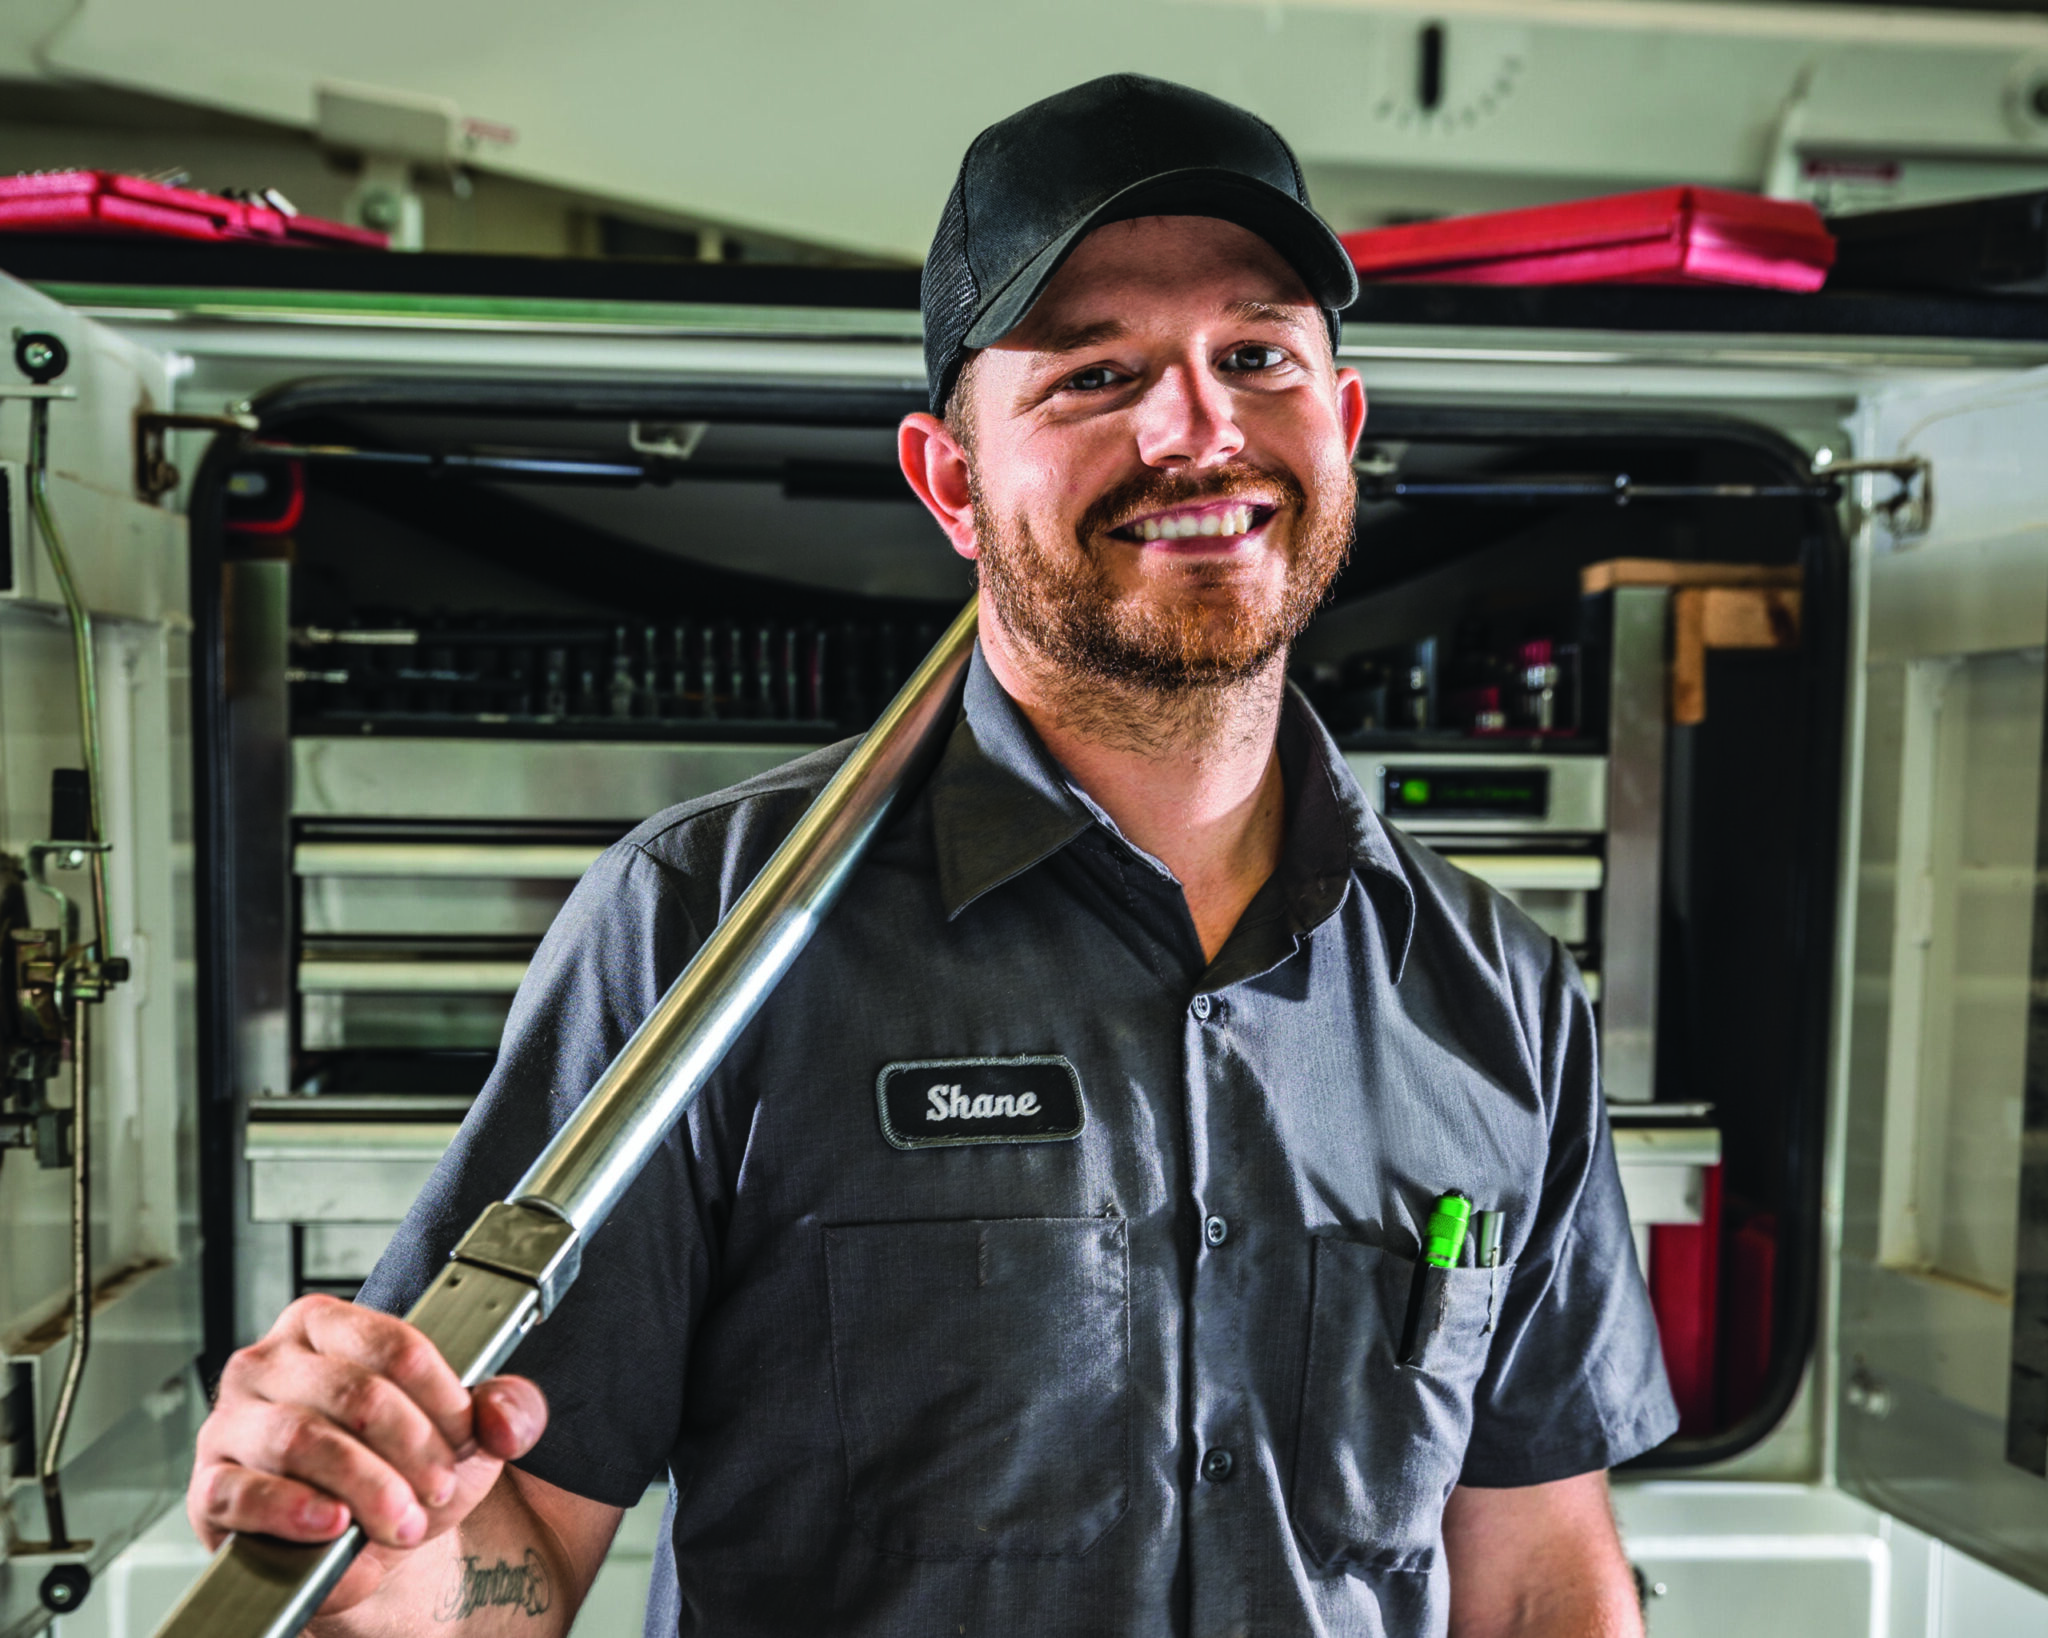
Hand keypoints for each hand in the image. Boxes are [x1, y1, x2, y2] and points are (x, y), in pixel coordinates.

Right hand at [188, 1295, 547, 1613]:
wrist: (365, 1542)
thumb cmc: (405, 1467)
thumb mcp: (468, 1433)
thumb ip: (506, 1408)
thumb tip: (504, 1415)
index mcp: (326, 1325)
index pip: (394, 1344)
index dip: (442, 1397)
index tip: (467, 1436)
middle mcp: (269, 1362)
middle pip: (356, 1393)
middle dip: (412, 1449)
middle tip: (438, 1489)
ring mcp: (231, 1423)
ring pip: (304, 1440)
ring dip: (368, 1487)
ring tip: (404, 1520)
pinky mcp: (210, 1487)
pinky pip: (244, 1493)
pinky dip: (296, 1511)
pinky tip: (334, 1525)